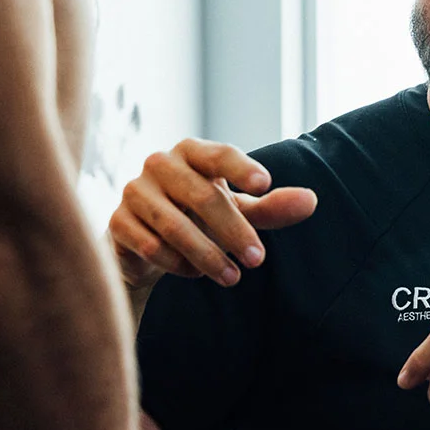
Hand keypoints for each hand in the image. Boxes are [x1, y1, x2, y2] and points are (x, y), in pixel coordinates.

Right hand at [108, 138, 316, 289]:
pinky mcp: (117, 221)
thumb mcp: (237, 209)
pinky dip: (177, 263)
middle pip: (201, 195)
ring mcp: (134, 190)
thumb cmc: (199, 215)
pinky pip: (150, 245)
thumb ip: (270, 206)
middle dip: (233, 230)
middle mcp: (160, 163)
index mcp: (192, 151)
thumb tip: (312, 201)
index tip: (265, 184)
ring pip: (174, 224)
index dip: (241, 168)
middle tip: (257, 260)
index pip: (219, 154)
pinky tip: (194, 274)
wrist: (142, 241)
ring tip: (232, 278)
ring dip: (207, 255)